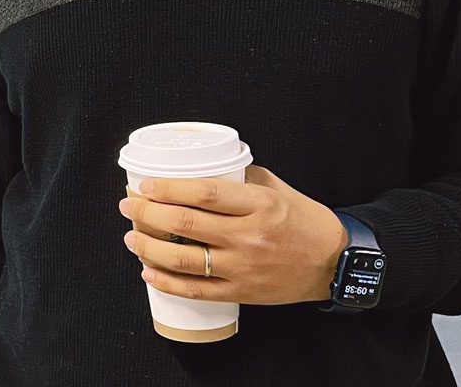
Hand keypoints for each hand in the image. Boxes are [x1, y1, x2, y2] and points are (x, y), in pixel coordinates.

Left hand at [118, 165, 347, 305]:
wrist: (332, 261)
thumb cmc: (300, 217)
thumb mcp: (272, 186)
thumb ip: (236, 177)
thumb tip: (195, 170)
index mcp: (257, 203)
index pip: (204, 193)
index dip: (169, 189)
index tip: (146, 185)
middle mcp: (248, 235)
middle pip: (187, 223)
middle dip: (149, 214)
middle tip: (129, 206)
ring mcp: (243, 266)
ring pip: (184, 259)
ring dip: (150, 248)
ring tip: (132, 238)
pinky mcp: (242, 291)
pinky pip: (196, 290)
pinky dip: (167, 282)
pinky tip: (149, 271)